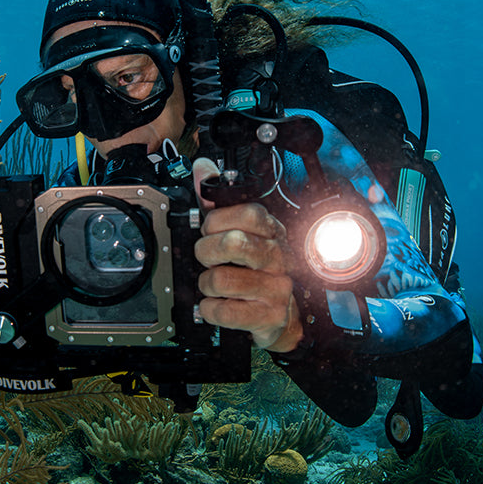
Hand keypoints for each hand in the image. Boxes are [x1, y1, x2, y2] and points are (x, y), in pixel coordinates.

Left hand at [192, 159, 302, 352]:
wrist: (280, 314)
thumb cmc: (254, 268)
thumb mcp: (238, 231)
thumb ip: (216, 199)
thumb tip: (202, 167)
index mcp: (272, 231)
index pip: (248, 213)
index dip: (217, 221)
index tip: (209, 230)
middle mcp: (279, 257)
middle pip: (233, 243)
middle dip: (206, 252)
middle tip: (207, 259)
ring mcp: (277, 288)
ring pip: (221, 280)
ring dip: (206, 284)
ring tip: (214, 284)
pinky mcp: (269, 316)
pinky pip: (224, 311)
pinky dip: (210, 310)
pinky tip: (217, 304)